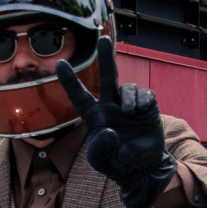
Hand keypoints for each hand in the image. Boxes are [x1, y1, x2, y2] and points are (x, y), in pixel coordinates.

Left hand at [55, 40, 177, 207]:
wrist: (141, 169)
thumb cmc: (116, 163)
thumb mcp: (100, 161)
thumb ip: (98, 149)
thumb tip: (110, 131)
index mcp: (94, 116)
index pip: (79, 95)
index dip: (70, 80)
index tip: (59, 63)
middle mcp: (111, 106)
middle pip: (107, 76)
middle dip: (106, 57)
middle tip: (103, 39)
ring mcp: (129, 106)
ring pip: (128, 87)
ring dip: (128, 97)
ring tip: (130, 112)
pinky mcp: (147, 108)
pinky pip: (145, 95)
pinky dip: (142, 101)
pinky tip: (140, 112)